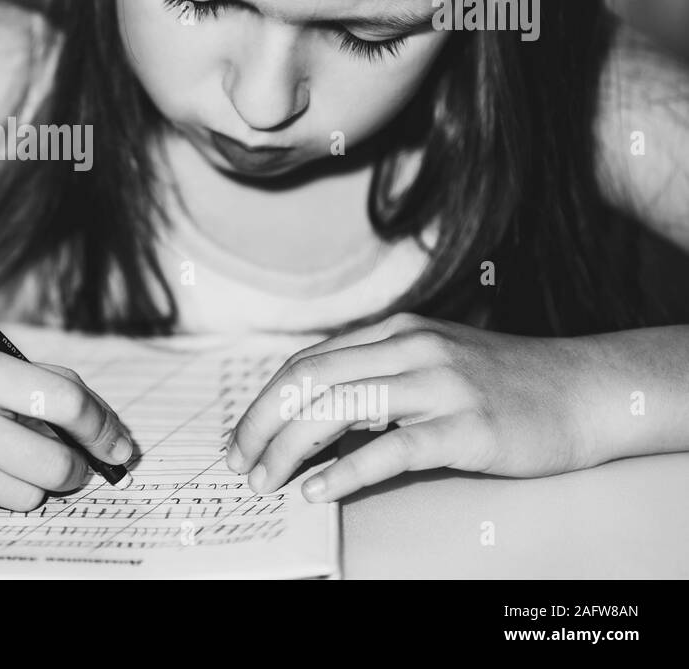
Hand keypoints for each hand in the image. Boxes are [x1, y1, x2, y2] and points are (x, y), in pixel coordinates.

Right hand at [0, 324, 133, 517]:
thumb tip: (98, 423)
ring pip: (26, 496)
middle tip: (74, 462)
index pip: (64, 402)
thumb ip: (32, 382)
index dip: (102, 426)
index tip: (117, 442)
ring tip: (0, 454)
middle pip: (55, 465)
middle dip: (75, 468)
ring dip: (30, 482)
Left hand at [225, 313, 604, 501]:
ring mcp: (438, 384)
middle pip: (309, 381)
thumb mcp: (430, 363)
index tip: (241, 438)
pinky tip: (319, 490)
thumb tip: (311, 419)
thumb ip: (376, 378)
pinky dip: (345, 472)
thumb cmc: (502, 384)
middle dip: (262, 424)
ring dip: (290, 448)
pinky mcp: (465, 426)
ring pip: (338, 408)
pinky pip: (390, 448)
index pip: (306, 363)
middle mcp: (408, 347)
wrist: (584, 390)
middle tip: (240, 463)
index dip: (264, 401)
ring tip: (268, 479)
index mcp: (393, 332)